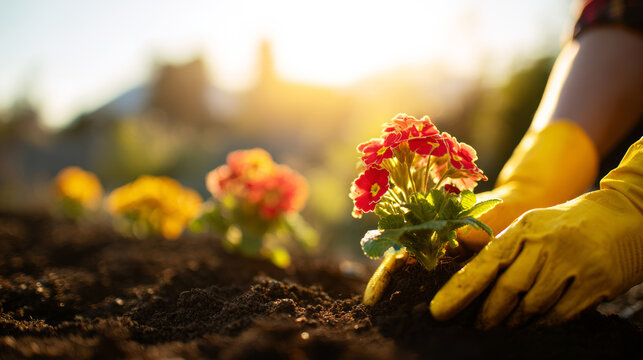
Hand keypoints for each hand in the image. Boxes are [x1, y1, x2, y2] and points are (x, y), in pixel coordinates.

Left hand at [431, 139, 642, 327]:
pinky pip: (559, 314)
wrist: (625, 214)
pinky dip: (542, 323)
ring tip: (508, 323)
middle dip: (488, 314)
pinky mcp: (594, 282)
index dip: (459, 290)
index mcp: (523, 228)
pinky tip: (536, 322)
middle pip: (507, 289)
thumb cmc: (566, 226)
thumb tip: (471, 286)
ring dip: (516, 320)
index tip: (438, 311)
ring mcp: (571, 263)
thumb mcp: (533, 228)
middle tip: (477, 325)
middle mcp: (545, 243)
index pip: (484, 263)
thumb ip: (505, 253)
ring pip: (532, 306)